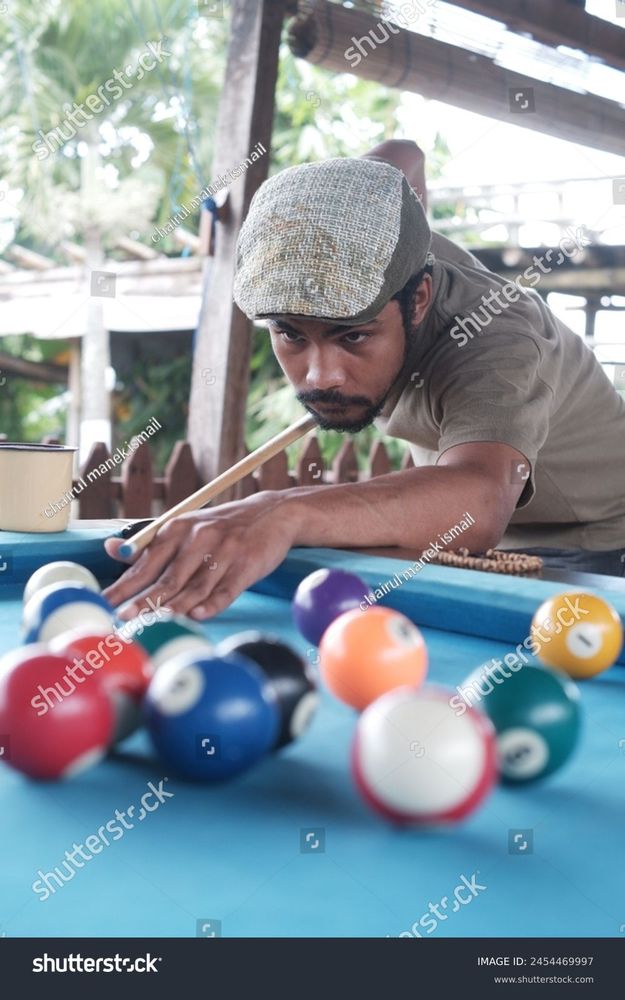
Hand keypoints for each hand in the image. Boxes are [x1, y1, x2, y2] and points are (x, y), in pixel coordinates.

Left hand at [102, 491, 297, 619]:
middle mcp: (199, 538)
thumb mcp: (185, 527)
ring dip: (175, 607)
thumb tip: (110, 549)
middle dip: (144, 600)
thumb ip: (149, 543)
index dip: (125, 584)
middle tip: (123, 618)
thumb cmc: (221, 527)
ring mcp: (224, 552)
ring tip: (154, 623)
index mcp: (178, 529)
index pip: (146, 561)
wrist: (272, 513)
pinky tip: (197, 616)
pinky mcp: (246, 565)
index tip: (105, 602)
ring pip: (195, 587)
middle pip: (168, 577)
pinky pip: (226, 589)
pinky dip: (212, 603)